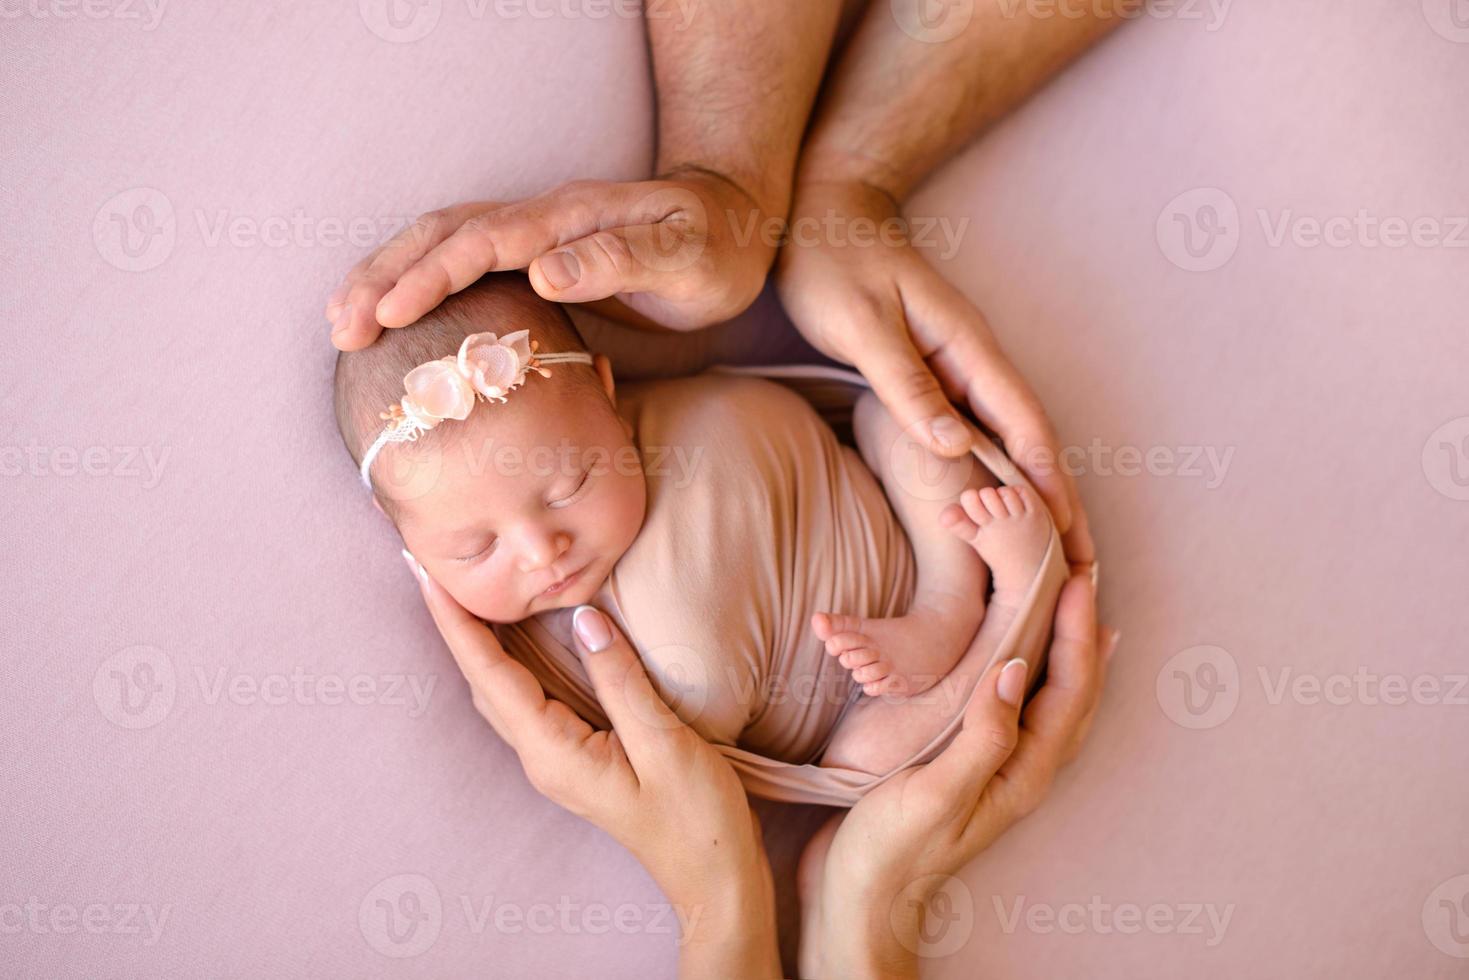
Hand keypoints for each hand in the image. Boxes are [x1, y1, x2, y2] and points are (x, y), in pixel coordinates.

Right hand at [327, 169, 775, 348]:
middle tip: (342, 327)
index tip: (390, 313)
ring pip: (442, 245)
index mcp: (571, 219)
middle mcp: (541, 221)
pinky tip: (392, 316)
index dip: (433, 276)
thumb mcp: (686, 257)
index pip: (485, 242)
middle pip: (444, 236)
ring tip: (343, 321)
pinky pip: (461, 264)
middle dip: (387, 276)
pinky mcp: (533, 258)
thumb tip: (544, 269)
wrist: (732, 226)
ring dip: (390, 277)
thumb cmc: (714, 247)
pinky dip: (417, 284)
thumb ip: (621, 260)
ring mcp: (533, 236)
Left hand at [402, 552, 779, 974]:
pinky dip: (511, 659)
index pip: (489, 674)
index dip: (456, 622)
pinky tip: (519, 635)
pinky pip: (529, 697)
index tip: (425, 574)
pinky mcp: (577, 754)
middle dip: (455, 623)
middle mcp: (543, 756)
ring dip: (477, 640)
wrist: (714, 877)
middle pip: (482, 680)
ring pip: (500, 689)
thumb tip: (583, 618)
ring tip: (462, 593)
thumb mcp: (665, 743)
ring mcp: (557, 759)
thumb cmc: (697, 818)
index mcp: (554, 752)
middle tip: (430, 568)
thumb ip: (620, 680)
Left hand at [775, 179, 1093, 562]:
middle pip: (1032, 440)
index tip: (1069, 537)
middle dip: (1059, 501)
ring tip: (1052, 551)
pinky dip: (995, 471)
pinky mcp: (936, 373)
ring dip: (1033, 493)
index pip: (1025, 426)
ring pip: (1009, 439)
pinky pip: (978, 430)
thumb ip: (907, 384)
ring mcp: (959, 367)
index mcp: (968, 347)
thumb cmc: (834, 263)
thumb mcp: (863, 325)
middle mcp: (975, 360)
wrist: (822, 214)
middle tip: (1082, 567)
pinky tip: (996, 503)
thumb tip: (955, 448)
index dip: (1049, 485)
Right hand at [797, 573, 1117, 977]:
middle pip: (1073, 692)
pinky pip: (1017, 707)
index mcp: (1023, 773)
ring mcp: (998, 769)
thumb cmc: (892, 852)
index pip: (1068, 690)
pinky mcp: (970, 764)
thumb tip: (1015, 668)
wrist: (861, 899)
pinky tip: (1015, 656)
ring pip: (1051, 699)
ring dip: (1066, 649)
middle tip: (1083, 576)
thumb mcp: (936, 793)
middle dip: (1083, 633)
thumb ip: (983, 736)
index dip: (1077, 633)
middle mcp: (1022, 769)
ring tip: (1073, 607)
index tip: (1077, 580)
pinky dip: (1029, 670)